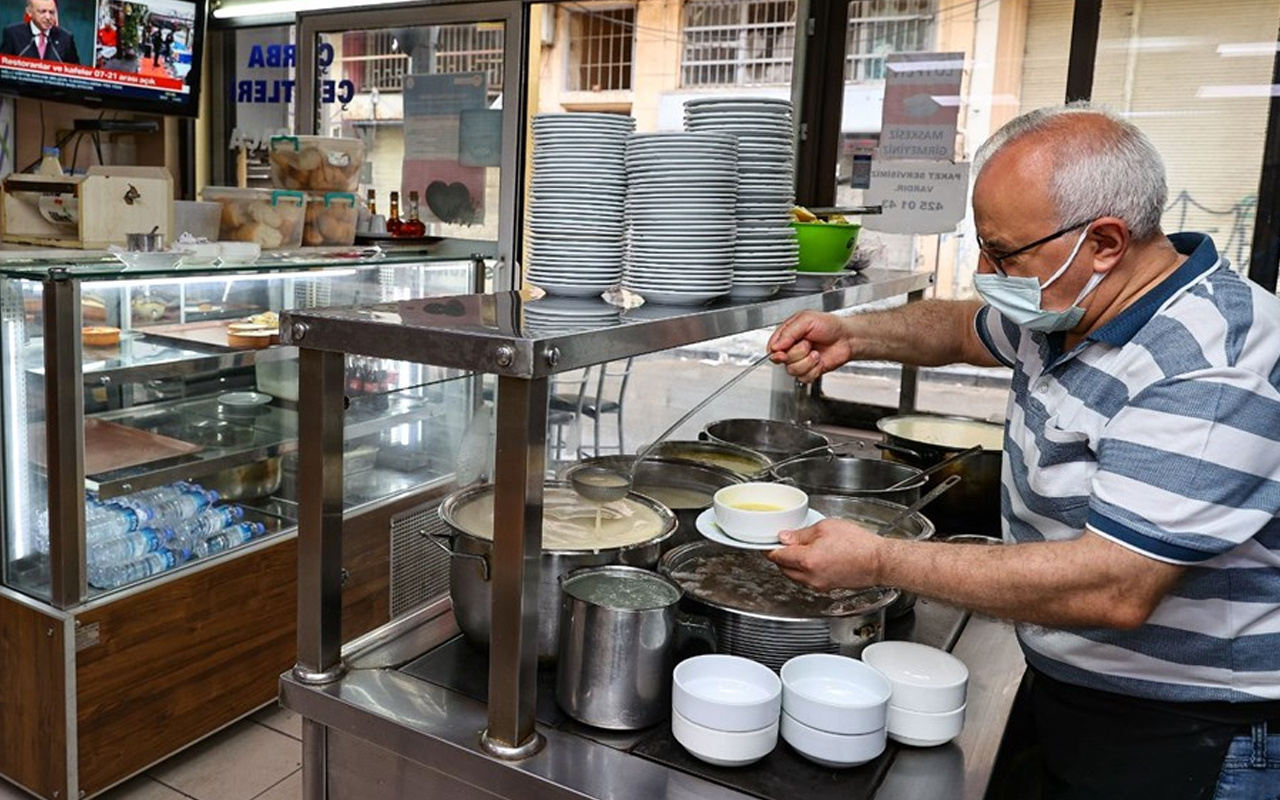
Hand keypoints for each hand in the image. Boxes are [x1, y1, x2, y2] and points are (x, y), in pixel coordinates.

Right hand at [767, 311, 853, 382]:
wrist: (847, 338)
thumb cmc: (830, 325)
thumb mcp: (806, 320)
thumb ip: (788, 332)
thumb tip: (775, 346)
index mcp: (787, 335)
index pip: (772, 347)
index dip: (776, 351)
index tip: (783, 350)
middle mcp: (792, 348)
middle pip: (781, 360)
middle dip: (797, 353)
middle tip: (808, 344)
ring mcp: (800, 361)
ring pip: (792, 370)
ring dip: (807, 362)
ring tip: (816, 352)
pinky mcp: (809, 371)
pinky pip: (803, 378)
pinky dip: (813, 370)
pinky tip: (819, 361)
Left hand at [767, 517, 882, 592]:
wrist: (879, 561)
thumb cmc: (859, 544)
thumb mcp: (826, 528)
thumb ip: (801, 534)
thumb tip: (785, 537)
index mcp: (807, 560)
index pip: (777, 556)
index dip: (770, 547)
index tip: (767, 541)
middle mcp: (810, 576)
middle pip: (783, 568)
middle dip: (780, 556)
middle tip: (783, 542)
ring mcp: (819, 584)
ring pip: (794, 576)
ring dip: (791, 564)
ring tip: (800, 549)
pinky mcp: (827, 588)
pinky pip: (807, 580)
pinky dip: (804, 570)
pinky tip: (813, 558)